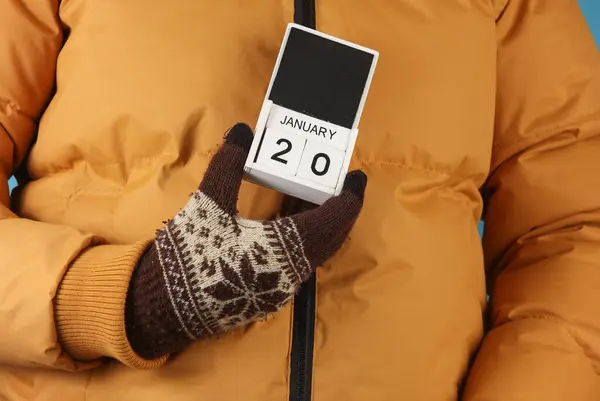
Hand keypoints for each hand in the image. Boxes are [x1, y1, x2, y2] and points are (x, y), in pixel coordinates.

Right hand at [126, 123, 366, 358]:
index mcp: (285, 250)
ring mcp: (279, 291)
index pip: (332, 222)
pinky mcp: (265, 298)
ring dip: (318, 227)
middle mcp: (291, 275)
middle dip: (337, 212)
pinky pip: (296, 265)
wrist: (161, 307)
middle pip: (329, 239)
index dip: (349, 199)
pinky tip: (285, 226)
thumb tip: (243, 131)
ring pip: (312, 254)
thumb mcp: (207, 204)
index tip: (357, 178)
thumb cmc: (189, 256)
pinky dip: (300, 242)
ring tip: (311, 199)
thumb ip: (229, 165)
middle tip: (338, 186)